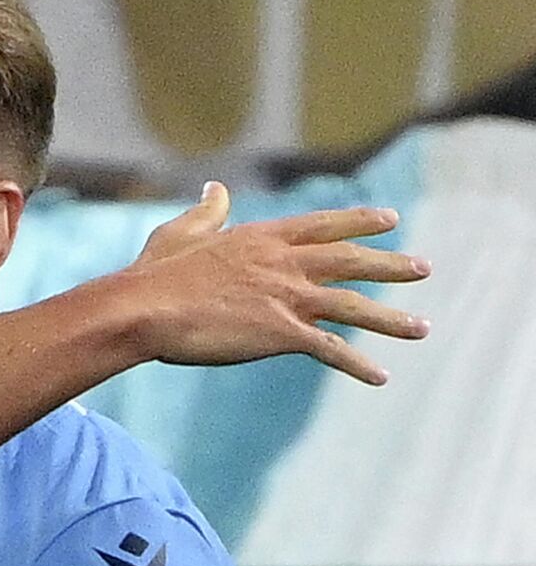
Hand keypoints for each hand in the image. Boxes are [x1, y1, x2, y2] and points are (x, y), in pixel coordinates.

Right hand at [120, 182, 431, 384]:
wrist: (144, 309)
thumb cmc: (154, 275)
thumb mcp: (180, 233)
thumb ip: (207, 212)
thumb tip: (217, 189)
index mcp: (261, 237)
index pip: (322, 226)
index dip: (359, 222)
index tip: (390, 220)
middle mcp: (283, 262)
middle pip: (350, 261)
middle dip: (390, 265)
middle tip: (422, 267)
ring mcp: (286, 296)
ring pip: (353, 306)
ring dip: (391, 319)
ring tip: (422, 328)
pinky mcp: (282, 332)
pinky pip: (331, 349)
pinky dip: (358, 364)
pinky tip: (379, 376)